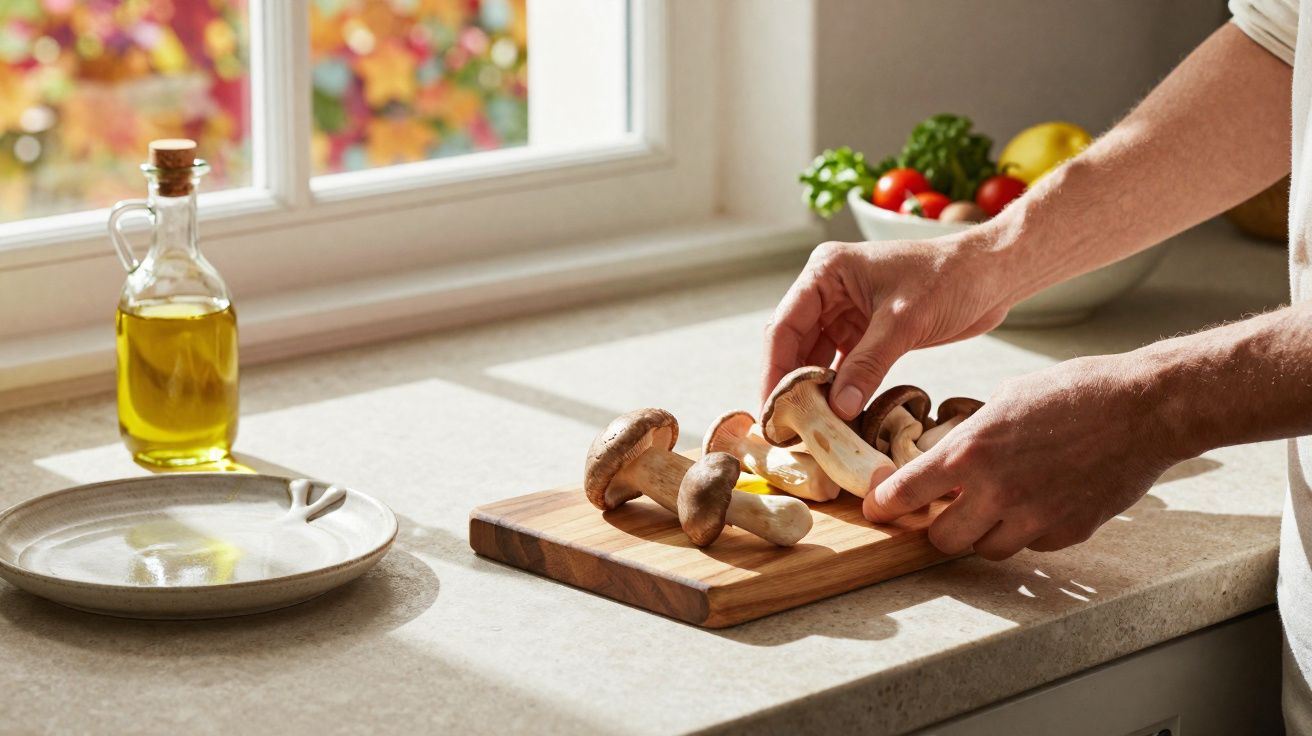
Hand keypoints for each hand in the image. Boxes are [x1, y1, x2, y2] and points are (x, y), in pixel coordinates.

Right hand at [762, 237, 1013, 419]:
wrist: (994, 274)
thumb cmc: (950, 278)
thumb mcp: (903, 322)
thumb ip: (867, 365)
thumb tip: (838, 410)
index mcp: (826, 272)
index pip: (785, 325)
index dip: (774, 370)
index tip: (771, 409)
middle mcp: (829, 290)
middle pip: (794, 344)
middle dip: (790, 385)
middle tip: (785, 428)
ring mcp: (847, 311)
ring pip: (816, 358)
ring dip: (814, 391)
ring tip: (808, 429)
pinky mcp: (868, 331)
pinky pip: (843, 365)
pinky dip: (839, 390)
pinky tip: (836, 417)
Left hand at [864, 355, 1181, 558]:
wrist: (1144, 408)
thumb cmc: (1077, 391)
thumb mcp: (1007, 398)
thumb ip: (973, 434)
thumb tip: (953, 454)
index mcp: (970, 451)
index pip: (906, 493)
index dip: (885, 505)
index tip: (878, 509)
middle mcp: (995, 491)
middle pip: (941, 539)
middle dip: (939, 527)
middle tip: (946, 511)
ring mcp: (1032, 517)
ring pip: (985, 550)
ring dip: (983, 533)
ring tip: (999, 504)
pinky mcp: (1066, 532)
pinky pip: (1030, 545)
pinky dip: (1027, 532)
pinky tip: (1041, 501)